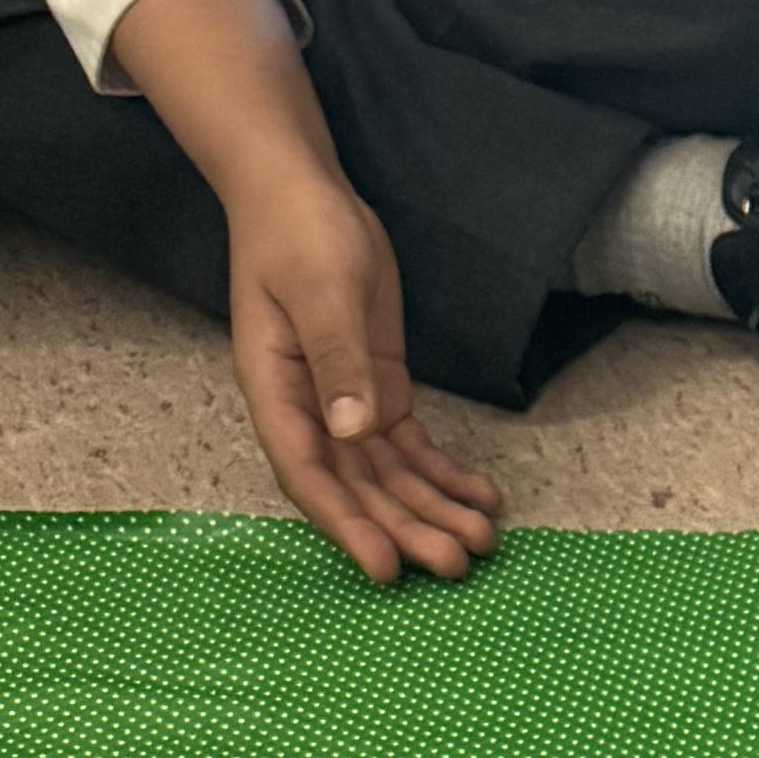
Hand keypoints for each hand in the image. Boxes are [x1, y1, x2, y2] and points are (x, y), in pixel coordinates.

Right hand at [108, 0, 501, 582]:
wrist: (303, 191)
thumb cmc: (300, 232)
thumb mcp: (322, 290)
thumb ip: (337, 360)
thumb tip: (350, 431)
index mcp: (276, 390)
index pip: (309, 473)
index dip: (348, 524)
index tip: (387, 567)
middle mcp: (307, 409)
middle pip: (357, 486)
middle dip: (406, 528)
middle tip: (458, 565)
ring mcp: (343, 402)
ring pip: (388, 474)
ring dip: (432, 510)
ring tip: (482, 543)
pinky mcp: (376, 387)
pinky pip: (409, 446)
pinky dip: (444, 474)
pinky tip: (481, 499)